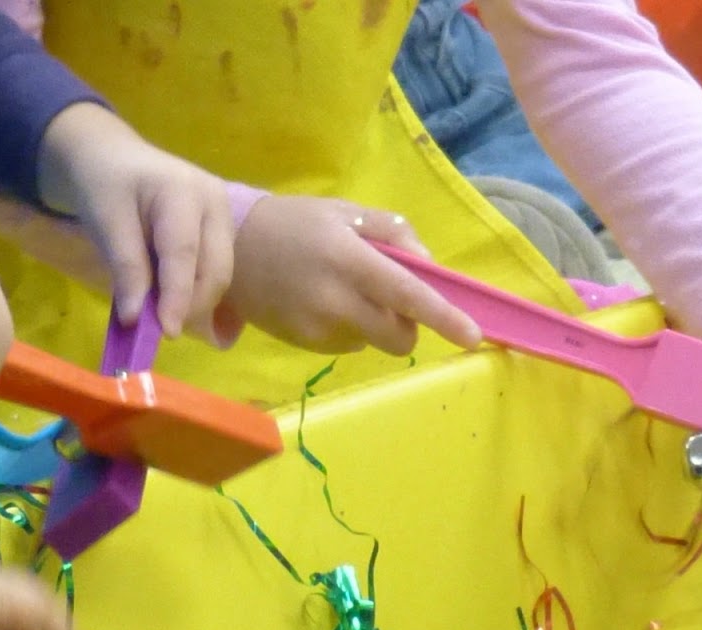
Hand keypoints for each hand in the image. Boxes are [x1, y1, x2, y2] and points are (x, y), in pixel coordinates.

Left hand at [36, 103, 234, 338]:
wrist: (113, 158)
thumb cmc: (104, 185)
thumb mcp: (104, 222)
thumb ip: (125, 268)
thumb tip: (136, 319)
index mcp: (183, 191)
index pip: (185, 254)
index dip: (178, 296)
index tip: (167, 333)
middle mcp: (216, 203)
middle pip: (215, 269)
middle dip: (192, 306)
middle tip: (162, 330)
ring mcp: (224, 217)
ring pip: (220, 275)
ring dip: (195, 302)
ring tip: (164, 316)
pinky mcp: (223, 232)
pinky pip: (217, 271)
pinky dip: (197, 292)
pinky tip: (174, 302)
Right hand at [218, 196, 480, 354]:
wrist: (229, 246)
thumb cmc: (298, 224)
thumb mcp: (347, 212)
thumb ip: (396, 233)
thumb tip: (429, 269)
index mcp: (350, 260)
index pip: (407, 294)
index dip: (443, 317)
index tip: (473, 336)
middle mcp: (335, 299)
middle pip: (399, 336)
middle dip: (408, 325)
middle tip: (390, 299)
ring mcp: (318, 327)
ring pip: (374, 342)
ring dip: (375, 324)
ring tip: (343, 292)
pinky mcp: (304, 344)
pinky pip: (348, 345)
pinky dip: (349, 329)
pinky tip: (322, 305)